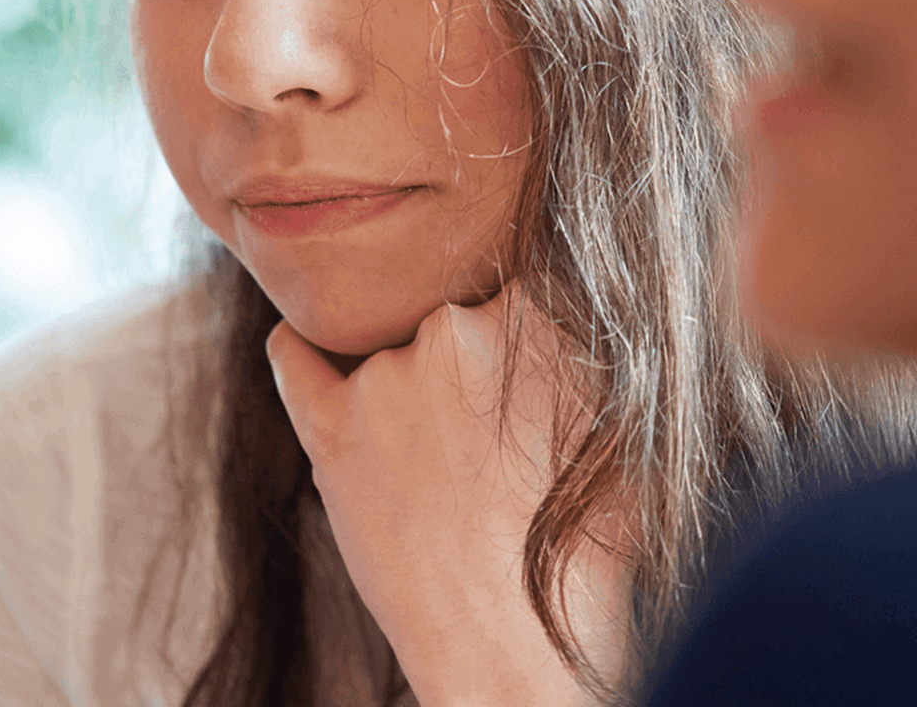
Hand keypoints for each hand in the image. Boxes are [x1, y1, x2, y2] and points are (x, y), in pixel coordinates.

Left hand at [267, 287, 623, 705]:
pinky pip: (293, 355)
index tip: (528, 351)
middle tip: (494, 421)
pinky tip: (318, 352)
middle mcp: (454, 330)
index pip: (519, 271)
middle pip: (455, 303)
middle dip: (472, 350)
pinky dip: (304, 347)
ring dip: (409, 372)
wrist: (520, 646)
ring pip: (388, 334)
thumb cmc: (592, 547)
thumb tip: (576, 311)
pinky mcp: (330, 433)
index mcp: (538, 312)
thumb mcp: (624, 419)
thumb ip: (590, 345)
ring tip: (441, 452)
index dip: (526, 311)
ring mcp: (385, 380)